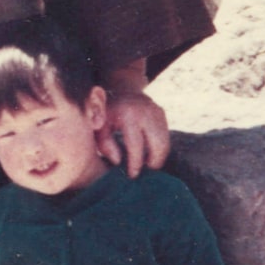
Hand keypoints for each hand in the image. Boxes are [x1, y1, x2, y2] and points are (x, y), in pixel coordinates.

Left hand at [97, 60, 168, 177]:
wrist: (118, 89)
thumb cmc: (105, 114)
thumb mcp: (99, 127)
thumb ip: (105, 144)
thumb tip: (118, 161)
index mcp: (128, 114)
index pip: (136, 145)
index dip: (135, 164)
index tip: (132, 175)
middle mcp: (145, 111)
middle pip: (158, 145)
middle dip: (153, 162)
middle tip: (143, 170)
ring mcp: (156, 111)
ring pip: (165, 143)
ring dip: (158, 157)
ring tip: (145, 162)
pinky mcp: (161, 113)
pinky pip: (165, 136)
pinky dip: (159, 148)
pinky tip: (148, 152)